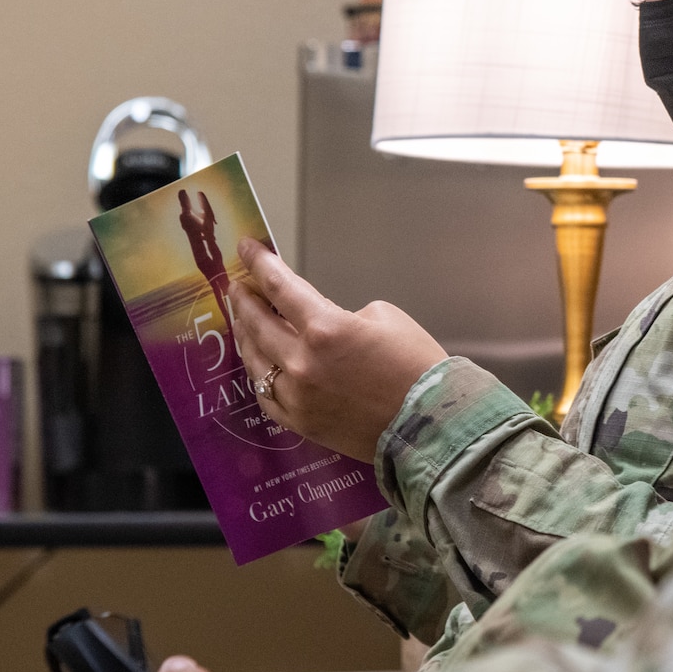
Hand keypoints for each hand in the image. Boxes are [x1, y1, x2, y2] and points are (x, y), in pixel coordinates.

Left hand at [231, 239, 446, 460]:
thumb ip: (341, 313)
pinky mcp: (301, 423)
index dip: (260, 264)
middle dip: (245, 300)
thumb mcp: (385, 317)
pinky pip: (266, 396)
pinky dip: (260, 374)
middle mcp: (301, 362)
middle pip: (258, 323)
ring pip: (255, 360)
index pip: (280, 287)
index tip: (248, 248)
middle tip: (239, 286)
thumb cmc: (418, 366)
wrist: (433, 422)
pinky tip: (259, 363)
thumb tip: (318, 321)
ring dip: (247, 336)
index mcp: (325, 328)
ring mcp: (297, 396)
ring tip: (245, 322)